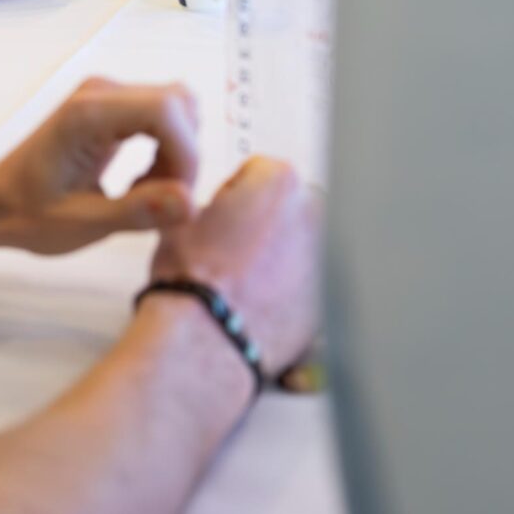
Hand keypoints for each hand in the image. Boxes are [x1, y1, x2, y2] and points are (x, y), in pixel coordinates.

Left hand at [0, 78, 199, 254]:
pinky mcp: (113, 106)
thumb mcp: (82, 224)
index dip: (186, 155)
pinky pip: (162, 118)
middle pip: (178, 104)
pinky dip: (166, 151)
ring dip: (177, 155)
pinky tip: (140, 185)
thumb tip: (191, 203)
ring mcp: (107, 94)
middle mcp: (100, 92)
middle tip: (162, 203)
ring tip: (145, 196)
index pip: (166, 111)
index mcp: (87, 114)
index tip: (177, 199)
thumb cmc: (28, 215)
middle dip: (184, 156)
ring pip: (176, 109)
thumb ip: (138, 212)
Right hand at [148, 157, 320, 371]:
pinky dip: (294, 295)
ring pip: (303, 250)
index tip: (221, 219)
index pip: (256, 174)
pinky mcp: (331, 299)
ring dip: (282, 260)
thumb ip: (210, 201)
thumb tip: (213, 209)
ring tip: (245, 283)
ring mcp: (328, 257)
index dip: (232, 198)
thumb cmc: (193, 281)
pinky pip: (312, 288)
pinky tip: (262, 307)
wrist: (206, 339)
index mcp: (280, 182)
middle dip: (267, 226)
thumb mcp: (182, 218)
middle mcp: (314, 215)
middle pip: (289, 210)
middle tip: (233, 251)